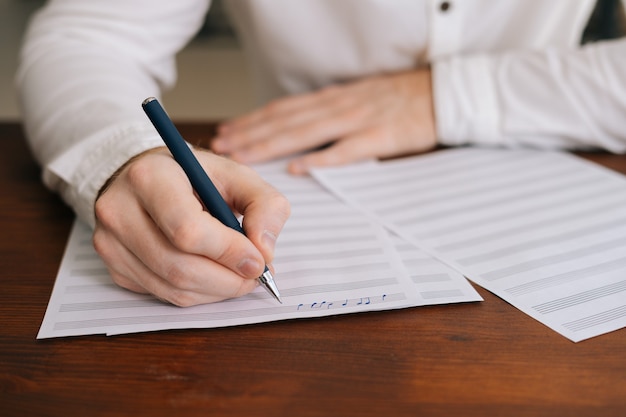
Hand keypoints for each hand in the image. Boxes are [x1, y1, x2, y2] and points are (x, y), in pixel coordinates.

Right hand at [93, 147, 289, 306]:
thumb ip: (265, 205)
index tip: (259, 261)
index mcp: (150, 177)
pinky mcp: (114, 265)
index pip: (188, 230)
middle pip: (179, 267)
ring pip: (172, 288)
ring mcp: (110, 241)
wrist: (148, 177)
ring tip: (238, 276)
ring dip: (216, 291)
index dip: (228, 252)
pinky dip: (197, 294)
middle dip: (228, 280)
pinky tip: (211, 275)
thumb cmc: (196, 176)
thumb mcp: (238, 175)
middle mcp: (119, 210)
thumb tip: (264, 251)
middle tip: (255, 276)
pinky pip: (162, 294)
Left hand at [211, 68, 436, 173]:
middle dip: (251, 135)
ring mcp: (359, 120)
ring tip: (244, 157)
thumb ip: (329, 114)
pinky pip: (346, 150)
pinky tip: (297, 169)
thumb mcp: (359, 99)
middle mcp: (338, 106)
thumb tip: (298, 134)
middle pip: (286, 121)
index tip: (227, 132)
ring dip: (272, 145)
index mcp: (333, 98)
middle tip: (222, 148)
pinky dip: (320, 159)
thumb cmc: (400, 100)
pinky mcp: (381, 136)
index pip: (283, 110)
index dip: (253, 121)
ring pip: (306, 133)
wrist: (443, 93)